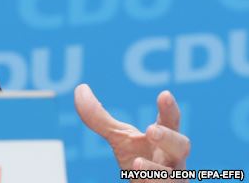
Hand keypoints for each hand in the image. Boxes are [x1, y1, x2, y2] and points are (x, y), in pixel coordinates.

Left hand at [74, 83, 190, 181]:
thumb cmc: (138, 159)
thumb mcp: (118, 138)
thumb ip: (99, 117)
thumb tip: (80, 88)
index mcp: (163, 138)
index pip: (170, 121)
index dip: (169, 109)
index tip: (164, 94)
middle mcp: (173, 158)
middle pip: (181, 146)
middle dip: (169, 138)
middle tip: (152, 130)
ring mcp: (172, 179)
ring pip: (174, 175)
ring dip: (155, 169)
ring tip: (137, 162)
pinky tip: (136, 176)